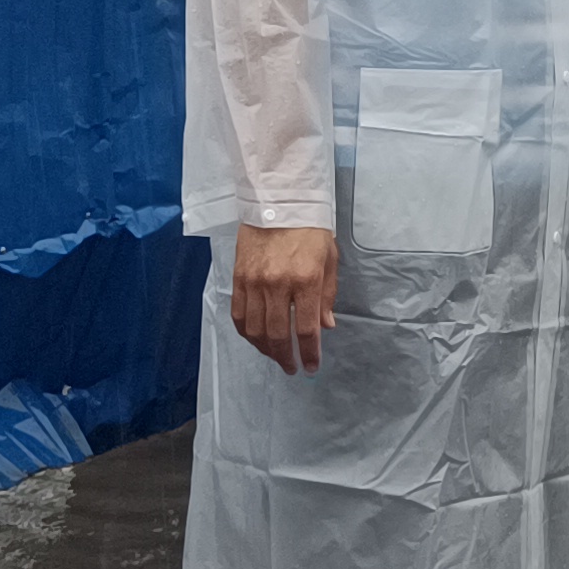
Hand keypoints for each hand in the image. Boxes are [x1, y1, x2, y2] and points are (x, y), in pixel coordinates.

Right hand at [229, 224, 339, 374]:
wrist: (278, 201)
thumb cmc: (310, 229)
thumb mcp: (329, 259)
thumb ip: (327, 295)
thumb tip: (326, 326)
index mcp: (305, 280)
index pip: (307, 329)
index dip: (309, 353)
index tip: (311, 367)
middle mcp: (278, 284)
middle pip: (278, 334)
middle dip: (286, 356)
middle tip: (291, 367)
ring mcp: (254, 282)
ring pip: (255, 329)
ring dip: (265, 349)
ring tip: (275, 356)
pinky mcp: (239, 278)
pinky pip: (239, 315)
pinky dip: (246, 332)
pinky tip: (255, 339)